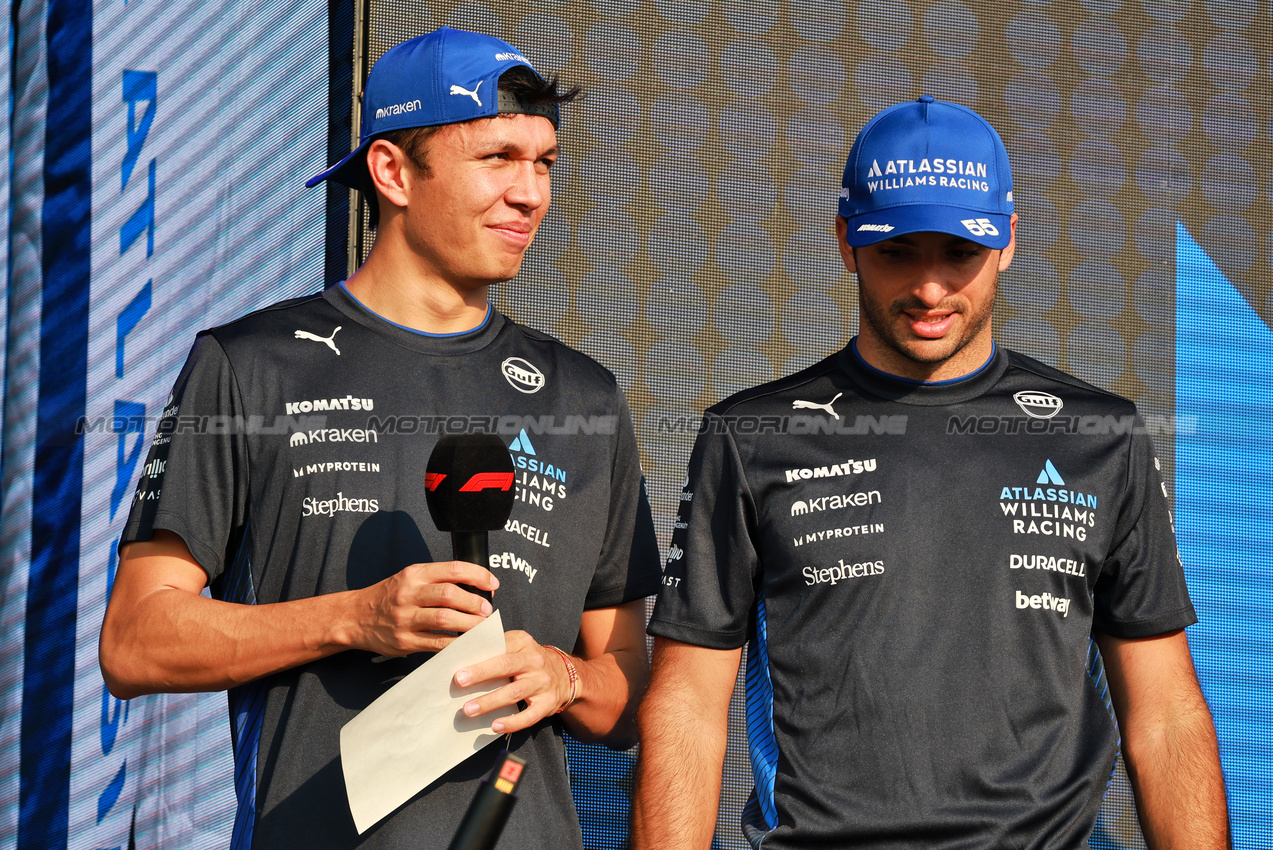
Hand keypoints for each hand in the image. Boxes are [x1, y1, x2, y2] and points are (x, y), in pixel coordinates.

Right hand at [346, 560, 498, 655]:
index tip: (492, 584)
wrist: (354, 617)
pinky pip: (437, 643)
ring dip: (470, 624)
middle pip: (451, 594)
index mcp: (414, 574)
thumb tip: (475, 586)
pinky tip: (467, 643)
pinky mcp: (404, 641)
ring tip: (482, 626)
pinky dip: (456, 643)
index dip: (478, 575)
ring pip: (446, 619)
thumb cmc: (389, 596)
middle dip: (475, 602)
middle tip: (487, 610)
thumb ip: (437, 579)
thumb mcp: (409, 578)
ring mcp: (405, 618)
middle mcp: (409, 594)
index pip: (453, 569)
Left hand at [454, 630, 572, 733]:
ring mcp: (542, 682)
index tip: (459, 664)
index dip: (480, 655)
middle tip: (459, 682)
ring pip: (514, 692)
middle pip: (505, 665)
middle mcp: (534, 660)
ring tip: (469, 710)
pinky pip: (529, 715)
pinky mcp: (548, 703)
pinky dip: (512, 722)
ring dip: (490, 701)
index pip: (500, 646)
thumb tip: (459, 658)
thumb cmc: (528, 661)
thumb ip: (494, 649)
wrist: (565, 675)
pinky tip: (495, 726)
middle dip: (481, 674)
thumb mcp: (516, 647)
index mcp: (523, 642)